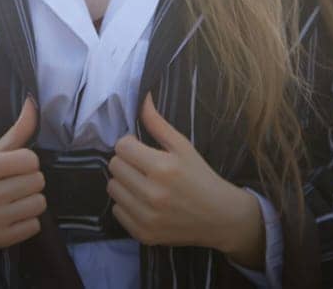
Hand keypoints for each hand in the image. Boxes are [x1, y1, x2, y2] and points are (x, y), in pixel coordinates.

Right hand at [0, 95, 45, 249]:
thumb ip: (15, 131)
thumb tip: (34, 103)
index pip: (31, 160)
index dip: (26, 161)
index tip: (14, 166)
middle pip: (37, 181)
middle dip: (28, 180)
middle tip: (12, 182)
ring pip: (40, 203)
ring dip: (30, 200)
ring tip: (13, 199)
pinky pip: (34, 225)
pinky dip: (27, 220)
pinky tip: (11, 215)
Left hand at [107, 91, 249, 251]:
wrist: (219, 217)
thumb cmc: (201, 177)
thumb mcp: (183, 146)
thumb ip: (158, 123)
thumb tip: (143, 97)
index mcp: (162, 168)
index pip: (121, 147)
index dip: (130, 144)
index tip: (141, 149)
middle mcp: (152, 194)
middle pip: (114, 167)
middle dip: (125, 162)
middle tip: (142, 166)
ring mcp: (146, 217)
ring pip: (112, 189)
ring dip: (124, 183)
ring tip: (142, 183)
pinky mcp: (143, 234)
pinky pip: (117, 211)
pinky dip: (126, 204)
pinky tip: (144, 202)